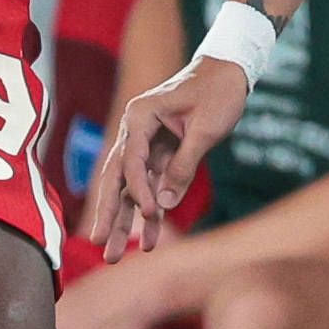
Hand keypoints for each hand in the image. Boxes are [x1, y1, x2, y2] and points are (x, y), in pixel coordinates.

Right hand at [86, 56, 248, 259]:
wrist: (230, 71)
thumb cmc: (218, 92)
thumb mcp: (206, 129)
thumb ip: (185, 165)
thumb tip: (166, 204)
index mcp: (140, 117)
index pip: (131, 161)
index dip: (139, 189)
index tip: (152, 212)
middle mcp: (135, 132)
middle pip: (116, 178)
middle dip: (109, 214)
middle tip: (99, 245)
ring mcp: (145, 145)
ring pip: (129, 189)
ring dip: (124, 222)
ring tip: (115, 257)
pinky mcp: (160, 155)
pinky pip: (151, 188)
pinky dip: (151, 213)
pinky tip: (149, 241)